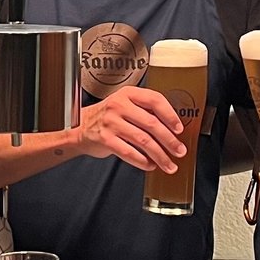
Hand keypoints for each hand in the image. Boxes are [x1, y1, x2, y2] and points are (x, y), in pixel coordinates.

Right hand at [69, 86, 184, 174]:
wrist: (79, 127)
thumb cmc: (107, 117)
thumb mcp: (125, 105)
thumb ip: (144, 112)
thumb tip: (172, 129)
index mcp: (128, 94)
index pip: (155, 100)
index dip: (170, 115)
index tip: (179, 128)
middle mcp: (119, 105)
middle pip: (152, 123)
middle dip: (169, 141)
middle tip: (179, 150)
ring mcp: (111, 122)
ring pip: (143, 141)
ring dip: (160, 155)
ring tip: (169, 164)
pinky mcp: (105, 139)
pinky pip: (129, 152)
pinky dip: (143, 161)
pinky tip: (150, 165)